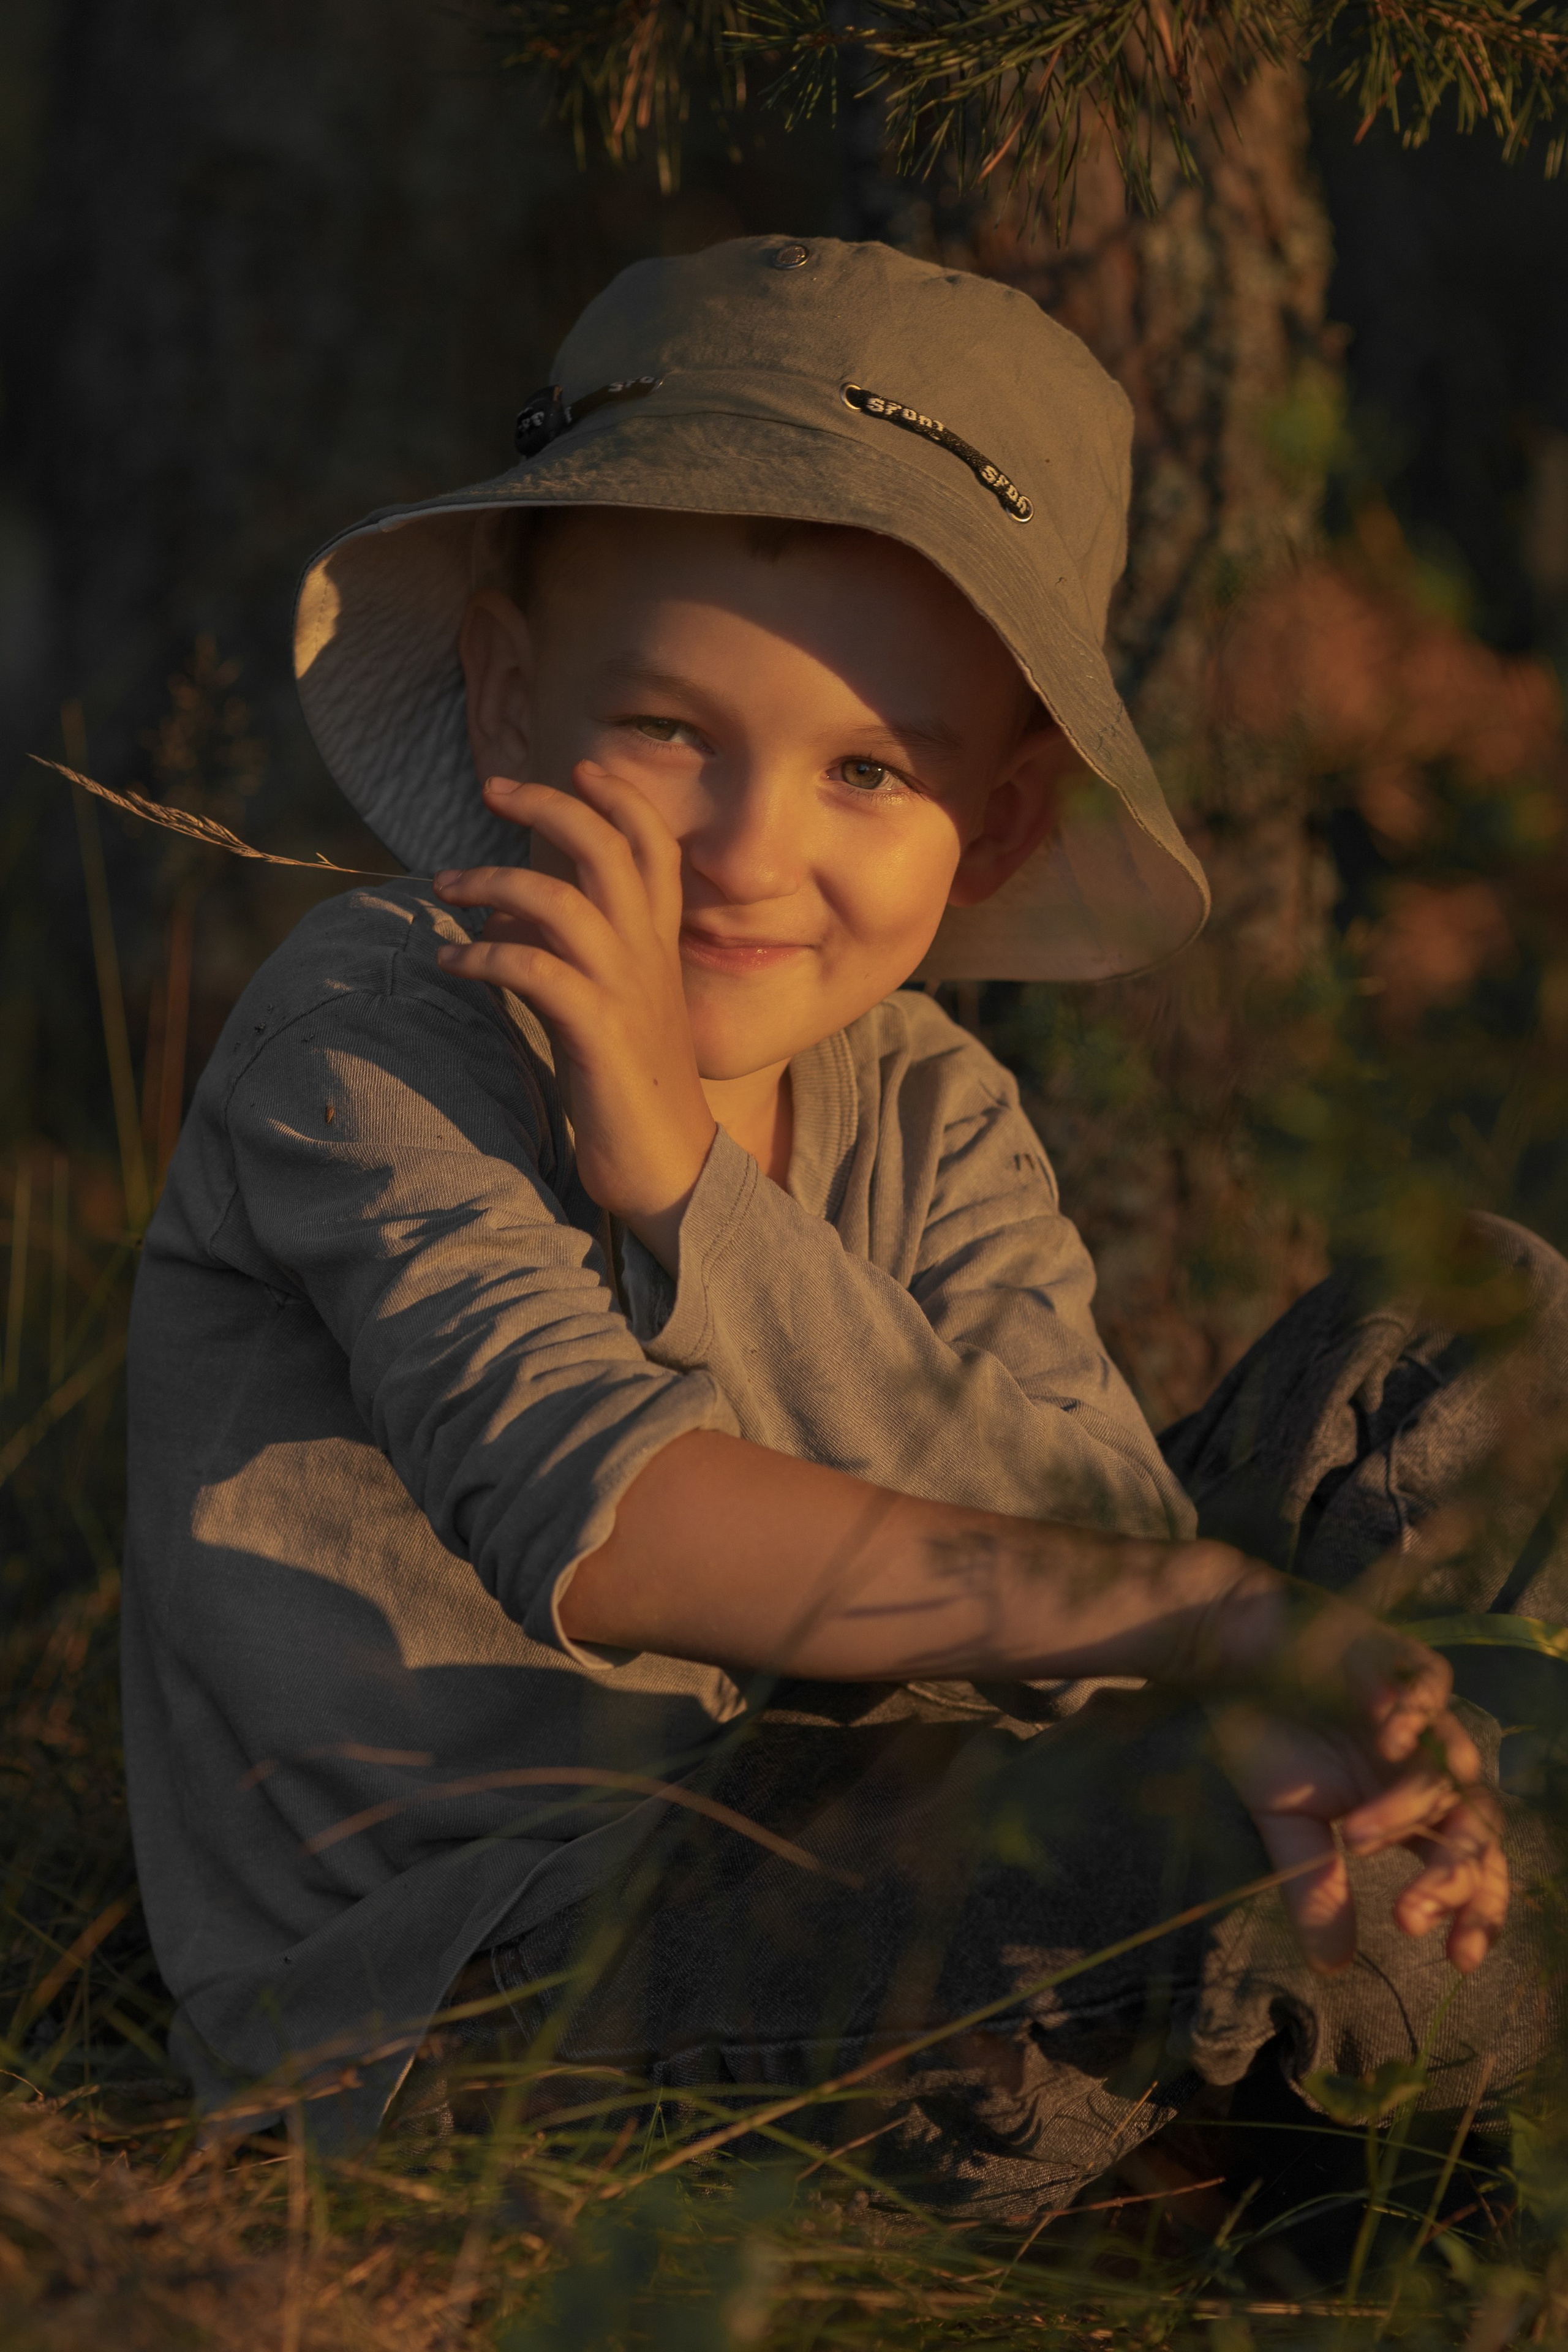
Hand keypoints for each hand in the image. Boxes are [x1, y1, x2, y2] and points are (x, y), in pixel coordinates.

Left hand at [433, 763, 715, 1266]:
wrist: (672, 1169)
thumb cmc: (632, 1090)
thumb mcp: (606, 1007)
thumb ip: (566, 953)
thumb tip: (504, 911)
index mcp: (658, 945)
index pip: (653, 847)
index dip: (619, 798)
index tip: (577, 765)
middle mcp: (647, 956)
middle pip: (607, 849)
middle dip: (549, 804)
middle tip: (493, 786)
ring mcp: (625, 991)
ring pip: (562, 900)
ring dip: (493, 880)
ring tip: (443, 885)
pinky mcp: (597, 1032)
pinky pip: (533, 969)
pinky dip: (482, 954)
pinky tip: (450, 961)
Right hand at [1205, 1594, 1506, 1975]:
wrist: (1232, 1651)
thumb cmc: (1267, 1732)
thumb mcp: (1287, 1827)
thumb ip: (1316, 1890)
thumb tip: (1333, 1970)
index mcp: (1412, 1805)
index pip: (1469, 1863)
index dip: (1476, 1910)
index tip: (1458, 1960)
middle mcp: (1427, 1762)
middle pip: (1478, 1824)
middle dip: (1454, 1875)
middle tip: (1410, 1914)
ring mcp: (1420, 1710)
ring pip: (1454, 1766)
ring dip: (1412, 1807)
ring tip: (1361, 1837)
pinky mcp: (1399, 1657)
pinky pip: (1430, 1687)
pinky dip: (1417, 1715)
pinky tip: (1385, 1742)